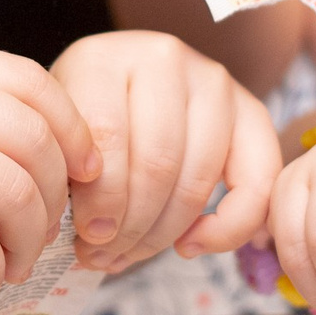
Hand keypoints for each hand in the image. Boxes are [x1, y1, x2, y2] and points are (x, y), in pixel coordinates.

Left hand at [51, 30, 278, 272]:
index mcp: (103, 59)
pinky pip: (256, 183)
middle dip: (129, 225)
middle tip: (104, 255)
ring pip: (197, 179)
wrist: (121, 87)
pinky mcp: (250, 110)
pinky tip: (189, 245)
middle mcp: (163, 59)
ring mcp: (212, 82)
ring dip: (164, 233)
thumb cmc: (81, 120)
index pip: (107, 134)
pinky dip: (226, 229)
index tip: (86, 235)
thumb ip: (66, 171)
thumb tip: (94, 236)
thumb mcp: (59, 134)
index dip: (100, 198)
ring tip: (132, 254)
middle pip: (157, 162)